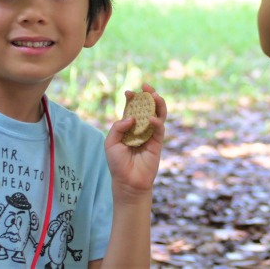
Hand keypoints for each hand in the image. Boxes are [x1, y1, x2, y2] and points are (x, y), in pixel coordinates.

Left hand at [105, 85, 166, 199]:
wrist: (128, 182)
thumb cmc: (117, 164)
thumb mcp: (110, 143)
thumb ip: (118, 127)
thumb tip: (131, 117)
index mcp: (129, 126)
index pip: (132, 108)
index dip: (132, 99)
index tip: (129, 92)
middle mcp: (141, 127)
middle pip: (147, 107)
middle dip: (148, 95)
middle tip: (146, 87)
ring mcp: (150, 133)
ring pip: (158, 114)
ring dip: (158, 103)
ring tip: (154, 95)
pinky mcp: (158, 142)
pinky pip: (159, 128)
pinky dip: (157, 121)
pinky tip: (150, 119)